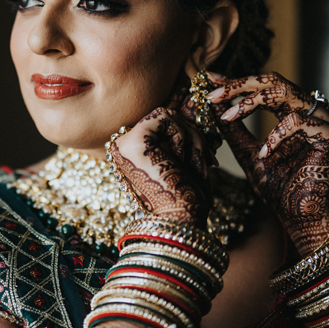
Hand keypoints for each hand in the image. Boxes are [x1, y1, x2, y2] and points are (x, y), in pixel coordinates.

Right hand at [110, 106, 213, 226]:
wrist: (182, 221)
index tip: (207, 160)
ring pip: (167, 115)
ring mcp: (123, 145)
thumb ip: (180, 136)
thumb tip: (196, 106)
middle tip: (206, 162)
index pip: (162, 125)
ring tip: (194, 166)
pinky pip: (165, 117)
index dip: (188, 136)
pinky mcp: (133, 142)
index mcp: (131, 155)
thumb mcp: (184, 161)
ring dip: (192, 139)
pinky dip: (183, 136)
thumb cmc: (187, 199)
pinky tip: (181, 161)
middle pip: (165, 117)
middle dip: (193, 136)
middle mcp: (121, 149)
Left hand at [208, 72, 328, 256]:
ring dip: (251, 102)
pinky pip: (300, 121)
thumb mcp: (247, 152)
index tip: (208, 79)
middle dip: (239, 85)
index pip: (263, 86)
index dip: (235, 81)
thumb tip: (212, 104)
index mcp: (293, 111)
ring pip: (286, 92)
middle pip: (273, 80)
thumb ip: (233, 128)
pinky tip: (265, 153)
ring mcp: (324, 120)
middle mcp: (310, 110)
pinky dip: (277, 134)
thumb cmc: (279, 187)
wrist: (301, 216)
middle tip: (213, 94)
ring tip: (229, 117)